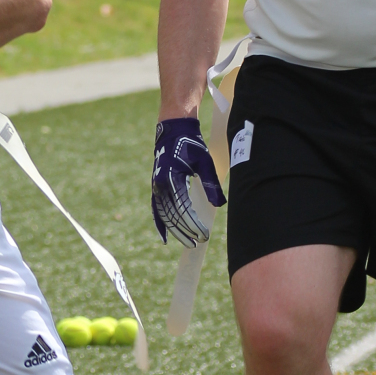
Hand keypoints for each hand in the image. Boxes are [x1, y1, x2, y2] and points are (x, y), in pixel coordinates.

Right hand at [152, 117, 225, 246]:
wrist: (173, 132)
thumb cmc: (191, 145)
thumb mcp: (204, 162)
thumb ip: (211, 184)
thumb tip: (219, 204)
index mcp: (172, 180)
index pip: (184, 210)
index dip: (194, 225)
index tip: (204, 234)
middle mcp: (160, 186)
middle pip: (173, 216)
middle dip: (186, 230)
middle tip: (200, 241)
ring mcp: (156, 188)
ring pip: (164, 216)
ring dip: (175, 230)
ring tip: (188, 242)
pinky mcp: (156, 188)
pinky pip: (157, 210)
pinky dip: (161, 224)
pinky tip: (165, 237)